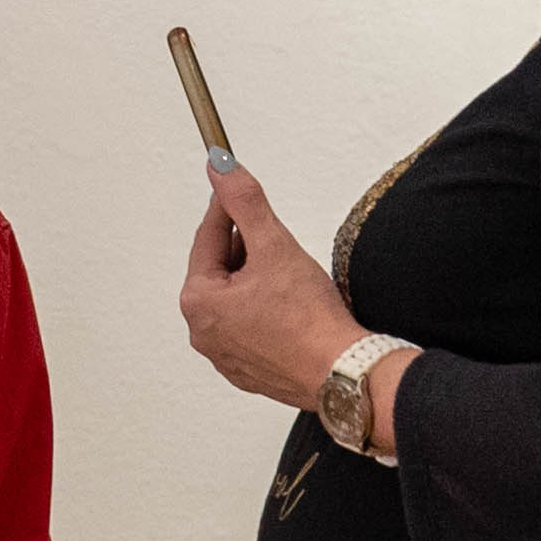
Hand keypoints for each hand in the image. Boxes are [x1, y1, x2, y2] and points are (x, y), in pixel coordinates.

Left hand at [179, 162, 366, 411]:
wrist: (341, 371)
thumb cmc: (309, 318)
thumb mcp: (274, 244)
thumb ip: (244, 202)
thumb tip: (220, 168)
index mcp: (198, 301)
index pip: (208, 237)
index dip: (227, 209)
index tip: (236, 188)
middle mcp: (202, 332)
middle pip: (220, 270)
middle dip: (247, 250)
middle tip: (278, 243)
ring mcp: (224, 356)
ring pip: (236, 299)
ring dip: (256, 280)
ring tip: (290, 280)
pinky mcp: (248, 370)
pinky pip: (250, 328)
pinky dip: (265, 311)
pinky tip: (291, 309)